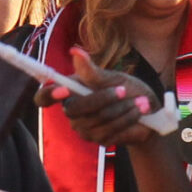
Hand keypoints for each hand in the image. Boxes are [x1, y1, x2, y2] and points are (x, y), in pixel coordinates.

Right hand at [50, 48, 164, 148]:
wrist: (147, 111)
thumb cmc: (128, 90)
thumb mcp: (113, 77)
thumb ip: (93, 71)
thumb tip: (75, 51)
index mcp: (71, 90)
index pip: (44, 97)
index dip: (48, 95)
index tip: (64, 90)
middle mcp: (72, 111)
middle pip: (73, 109)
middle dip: (101, 99)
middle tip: (123, 90)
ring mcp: (83, 128)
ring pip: (96, 120)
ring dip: (122, 109)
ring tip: (140, 101)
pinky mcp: (98, 140)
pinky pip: (109, 131)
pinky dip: (127, 119)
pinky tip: (138, 112)